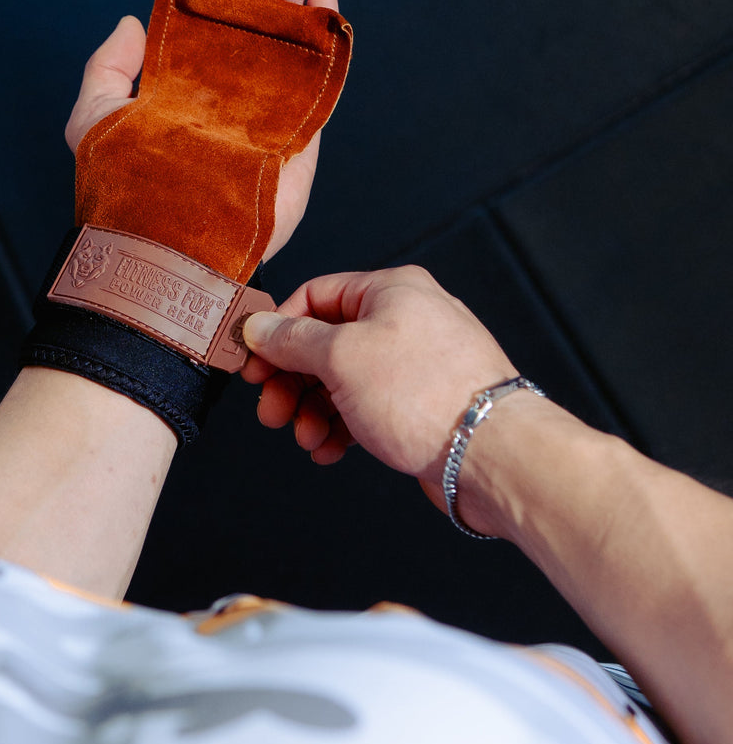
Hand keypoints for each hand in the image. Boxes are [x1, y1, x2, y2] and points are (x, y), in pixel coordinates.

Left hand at [64, 0, 338, 263]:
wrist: (169, 249)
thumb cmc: (124, 191)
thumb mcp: (92, 120)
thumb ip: (106, 69)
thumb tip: (134, 20)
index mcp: (179, 86)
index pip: (196, 22)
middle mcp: (223, 96)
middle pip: (245, 23)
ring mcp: (263, 114)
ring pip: (285, 42)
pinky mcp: (298, 137)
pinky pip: (319, 81)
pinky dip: (327, 38)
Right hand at [240, 267, 520, 502]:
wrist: (491, 452)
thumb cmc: (426, 394)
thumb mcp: (340, 357)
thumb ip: (292, 340)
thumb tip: (259, 326)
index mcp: (391, 290)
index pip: (315, 296)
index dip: (278, 330)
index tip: (252, 363)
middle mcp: (407, 320)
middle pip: (327, 343)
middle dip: (293, 381)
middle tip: (272, 412)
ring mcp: (417, 364)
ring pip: (345, 381)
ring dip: (315, 411)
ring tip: (306, 438)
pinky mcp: (423, 404)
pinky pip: (369, 408)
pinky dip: (343, 428)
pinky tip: (330, 450)